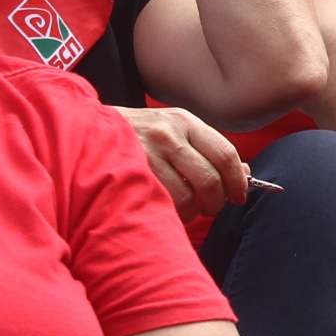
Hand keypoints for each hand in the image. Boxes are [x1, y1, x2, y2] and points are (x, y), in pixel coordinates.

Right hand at [122, 107, 256, 218]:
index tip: (239, 196)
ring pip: (186, 196)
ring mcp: (147, 153)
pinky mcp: (131, 173)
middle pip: (209, 178)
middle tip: (214, 208)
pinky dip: (173, 213)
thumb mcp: (176, 130)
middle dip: (218, 201)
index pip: (225, 153)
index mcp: (185, 121)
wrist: (89, 129)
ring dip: (194, 212)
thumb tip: (245, 174)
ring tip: (190, 210)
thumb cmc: (140, 135)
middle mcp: (168, 134)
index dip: (237, 180)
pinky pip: (162, 203)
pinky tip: (170, 208)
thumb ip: (208, 149)